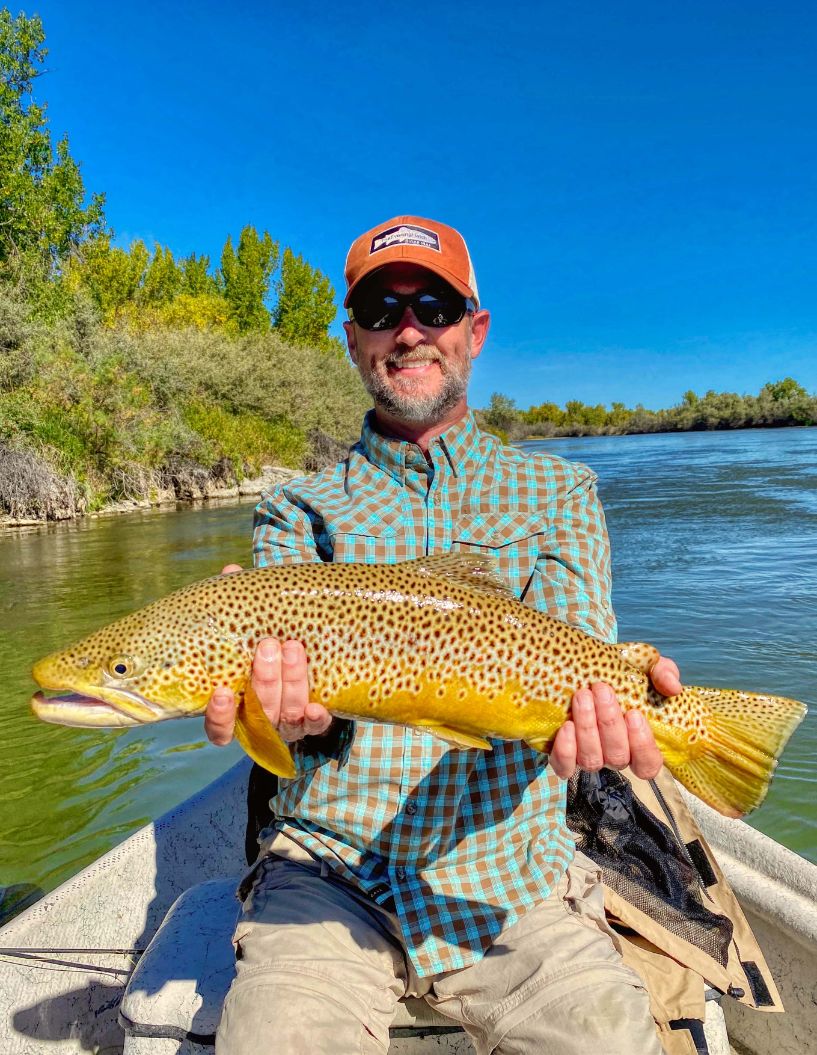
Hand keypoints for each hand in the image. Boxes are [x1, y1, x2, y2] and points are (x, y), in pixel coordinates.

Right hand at [204, 565, 331, 746]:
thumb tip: (230, 571)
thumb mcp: (252, 624)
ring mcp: (287, 723)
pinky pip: (315, 727)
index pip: (219, 729)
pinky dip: (315, 718)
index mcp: (236, 707)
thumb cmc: (266, 638)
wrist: (306, 650)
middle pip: (259, 713)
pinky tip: (317, 705)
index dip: (219, 716)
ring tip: (294, 648)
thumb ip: (238, 606)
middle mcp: (260, 721)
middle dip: (264, 680)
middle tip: (269, 646)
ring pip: (286, 716)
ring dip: (290, 684)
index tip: (223, 692)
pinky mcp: (314, 721)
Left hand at [549, 654, 681, 780]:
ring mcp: (589, 758)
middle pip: (617, 756)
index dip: (642, 744)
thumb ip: (664, 674)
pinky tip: (566, 726)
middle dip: (609, 722)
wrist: (586, 670)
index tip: (634, 713)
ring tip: (582, 696)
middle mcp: (615, 755)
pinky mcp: (563, 756)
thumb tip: (672, 687)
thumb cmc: (624, 674)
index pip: (648, 764)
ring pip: (592, 759)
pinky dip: (565, 750)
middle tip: (601, 689)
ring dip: (587, 728)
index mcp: (639, 744)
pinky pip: (564, 765)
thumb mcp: (647, 668)